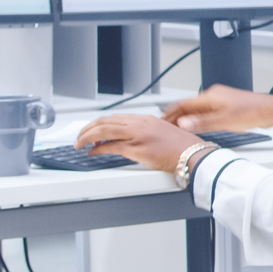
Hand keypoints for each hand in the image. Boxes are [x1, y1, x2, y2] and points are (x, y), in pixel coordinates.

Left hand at [75, 114, 211, 173]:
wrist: (193, 154)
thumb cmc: (183, 147)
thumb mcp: (161, 134)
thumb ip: (144, 134)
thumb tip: (129, 141)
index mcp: (145, 119)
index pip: (114, 117)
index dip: (98, 123)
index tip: (91, 131)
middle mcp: (139, 123)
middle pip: (104, 121)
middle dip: (87, 129)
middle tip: (79, 137)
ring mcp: (137, 135)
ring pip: (103, 131)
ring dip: (87, 137)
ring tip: (80, 144)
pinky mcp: (136, 148)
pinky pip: (109, 147)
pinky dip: (97, 149)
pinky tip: (92, 152)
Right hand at [161, 84, 272, 132]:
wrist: (270, 110)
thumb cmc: (252, 112)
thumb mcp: (224, 121)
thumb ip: (202, 123)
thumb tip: (182, 124)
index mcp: (211, 96)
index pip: (183, 103)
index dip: (169, 112)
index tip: (159, 120)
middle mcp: (213, 96)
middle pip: (188, 106)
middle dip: (175, 116)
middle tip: (164, 126)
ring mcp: (219, 100)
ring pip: (196, 109)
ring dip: (185, 118)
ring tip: (175, 128)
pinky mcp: (225, 106)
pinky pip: (205, 111)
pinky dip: (196, 118)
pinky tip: (195, 126)